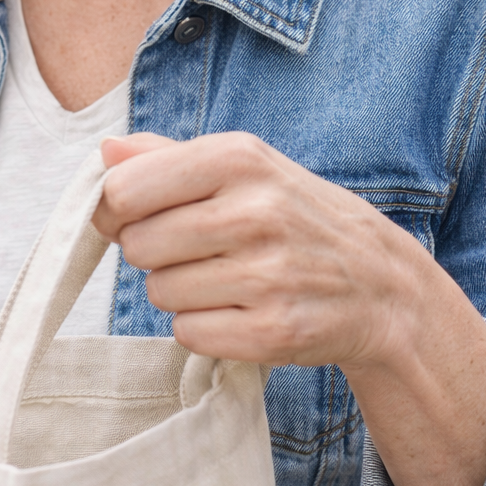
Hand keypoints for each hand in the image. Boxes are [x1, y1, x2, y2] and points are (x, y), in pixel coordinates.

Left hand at [95, 130, 429, 371]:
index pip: (126, 189)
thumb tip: (106, 152)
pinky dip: (202, 328)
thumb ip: (168, 156)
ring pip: (159, 292)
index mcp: (239, 158)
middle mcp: (255, 211)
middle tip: (198, 250)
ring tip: (225, 279)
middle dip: (154, 253)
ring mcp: (268, 274)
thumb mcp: (242, 167)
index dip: (121, 209)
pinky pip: (188, 333)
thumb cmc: (292, 216)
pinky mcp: (274, 331)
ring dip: (179, 292)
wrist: (379, 284)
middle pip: (138, 245)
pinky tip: (239, 310)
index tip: (144, 215)